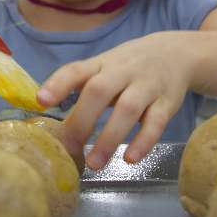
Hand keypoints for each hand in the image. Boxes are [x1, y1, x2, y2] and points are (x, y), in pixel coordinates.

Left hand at [37, 33, 194, 168]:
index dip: (58, 84)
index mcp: (102, 64)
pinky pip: (156, 122)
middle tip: (69, 148)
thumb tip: (51, 120)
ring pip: (128, 108)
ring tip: (95, 163)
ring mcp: (147, 85)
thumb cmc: (129, 67)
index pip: (77, 70)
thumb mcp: (104, 68)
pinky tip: (130, 159)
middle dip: (82, 120)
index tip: (41, 101)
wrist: (176, 53)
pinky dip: (143, 141)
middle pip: (100, 90)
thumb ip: (81, 88)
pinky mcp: (167, 102)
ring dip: (110, 137)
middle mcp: (123, 71)